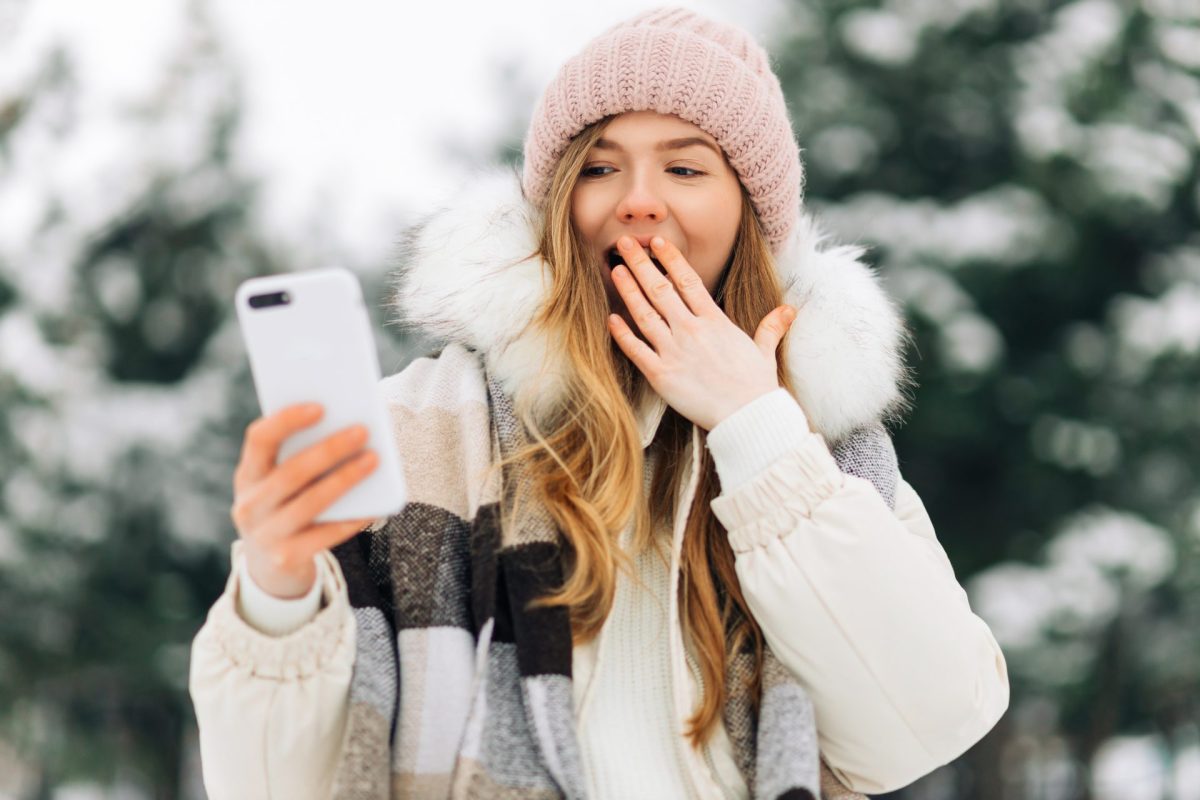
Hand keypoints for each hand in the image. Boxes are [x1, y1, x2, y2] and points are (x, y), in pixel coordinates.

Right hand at [229, 403, 378, 598]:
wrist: (271, 567)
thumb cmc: (286, 507)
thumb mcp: (279, 483)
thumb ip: (300, 457)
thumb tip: (347, 426)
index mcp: (247, 475)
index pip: (258, 439)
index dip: (286, 421)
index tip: (320, 407)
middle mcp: (249, 504)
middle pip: (291, 472)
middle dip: (329, 449)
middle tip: (363, 431)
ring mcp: (265, 534)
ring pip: (310, 502)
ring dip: (345, 479)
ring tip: (373, 460)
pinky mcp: (286, 558)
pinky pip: (326, 535)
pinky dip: (352, 518)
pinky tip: (374, 505)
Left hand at [607, 235, 797, 430]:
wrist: (748, 417)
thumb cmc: (755, 386)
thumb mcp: (764, 351)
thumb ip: (770, 327)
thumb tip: (789, 310)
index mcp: (715, 321)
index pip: (689, 281)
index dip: (671, 259)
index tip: (658, 243)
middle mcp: (691, 331)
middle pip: (660, 289)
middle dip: (641, 264)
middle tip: (624, 243)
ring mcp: (674, 351)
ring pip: (644, 314)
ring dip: (628, 290)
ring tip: (616, 270)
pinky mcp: (661, 375)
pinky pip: (636, 350)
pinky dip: (622, 334)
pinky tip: (611, 318)